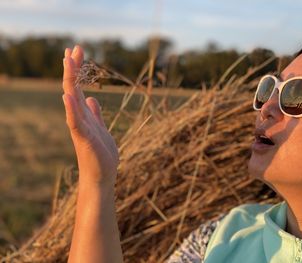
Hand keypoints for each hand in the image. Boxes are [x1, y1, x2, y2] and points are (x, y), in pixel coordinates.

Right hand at [62, 46, 118, 186]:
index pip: (78, 87)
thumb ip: (95, 114)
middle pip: (73, 88)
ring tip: (68, 62)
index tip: (78, 52)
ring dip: (70, 80)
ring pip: (72, 100)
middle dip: (74, 68)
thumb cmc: (100, 155)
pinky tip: (68, 95)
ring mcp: (80, 128)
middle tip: (74, 48)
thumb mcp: (100, 128)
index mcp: (84, 115)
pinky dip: (71, 108)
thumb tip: (91, 98)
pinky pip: (76, 121)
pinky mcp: (83, 138)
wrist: (101, 177)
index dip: (77, 70)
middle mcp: (79, 118)